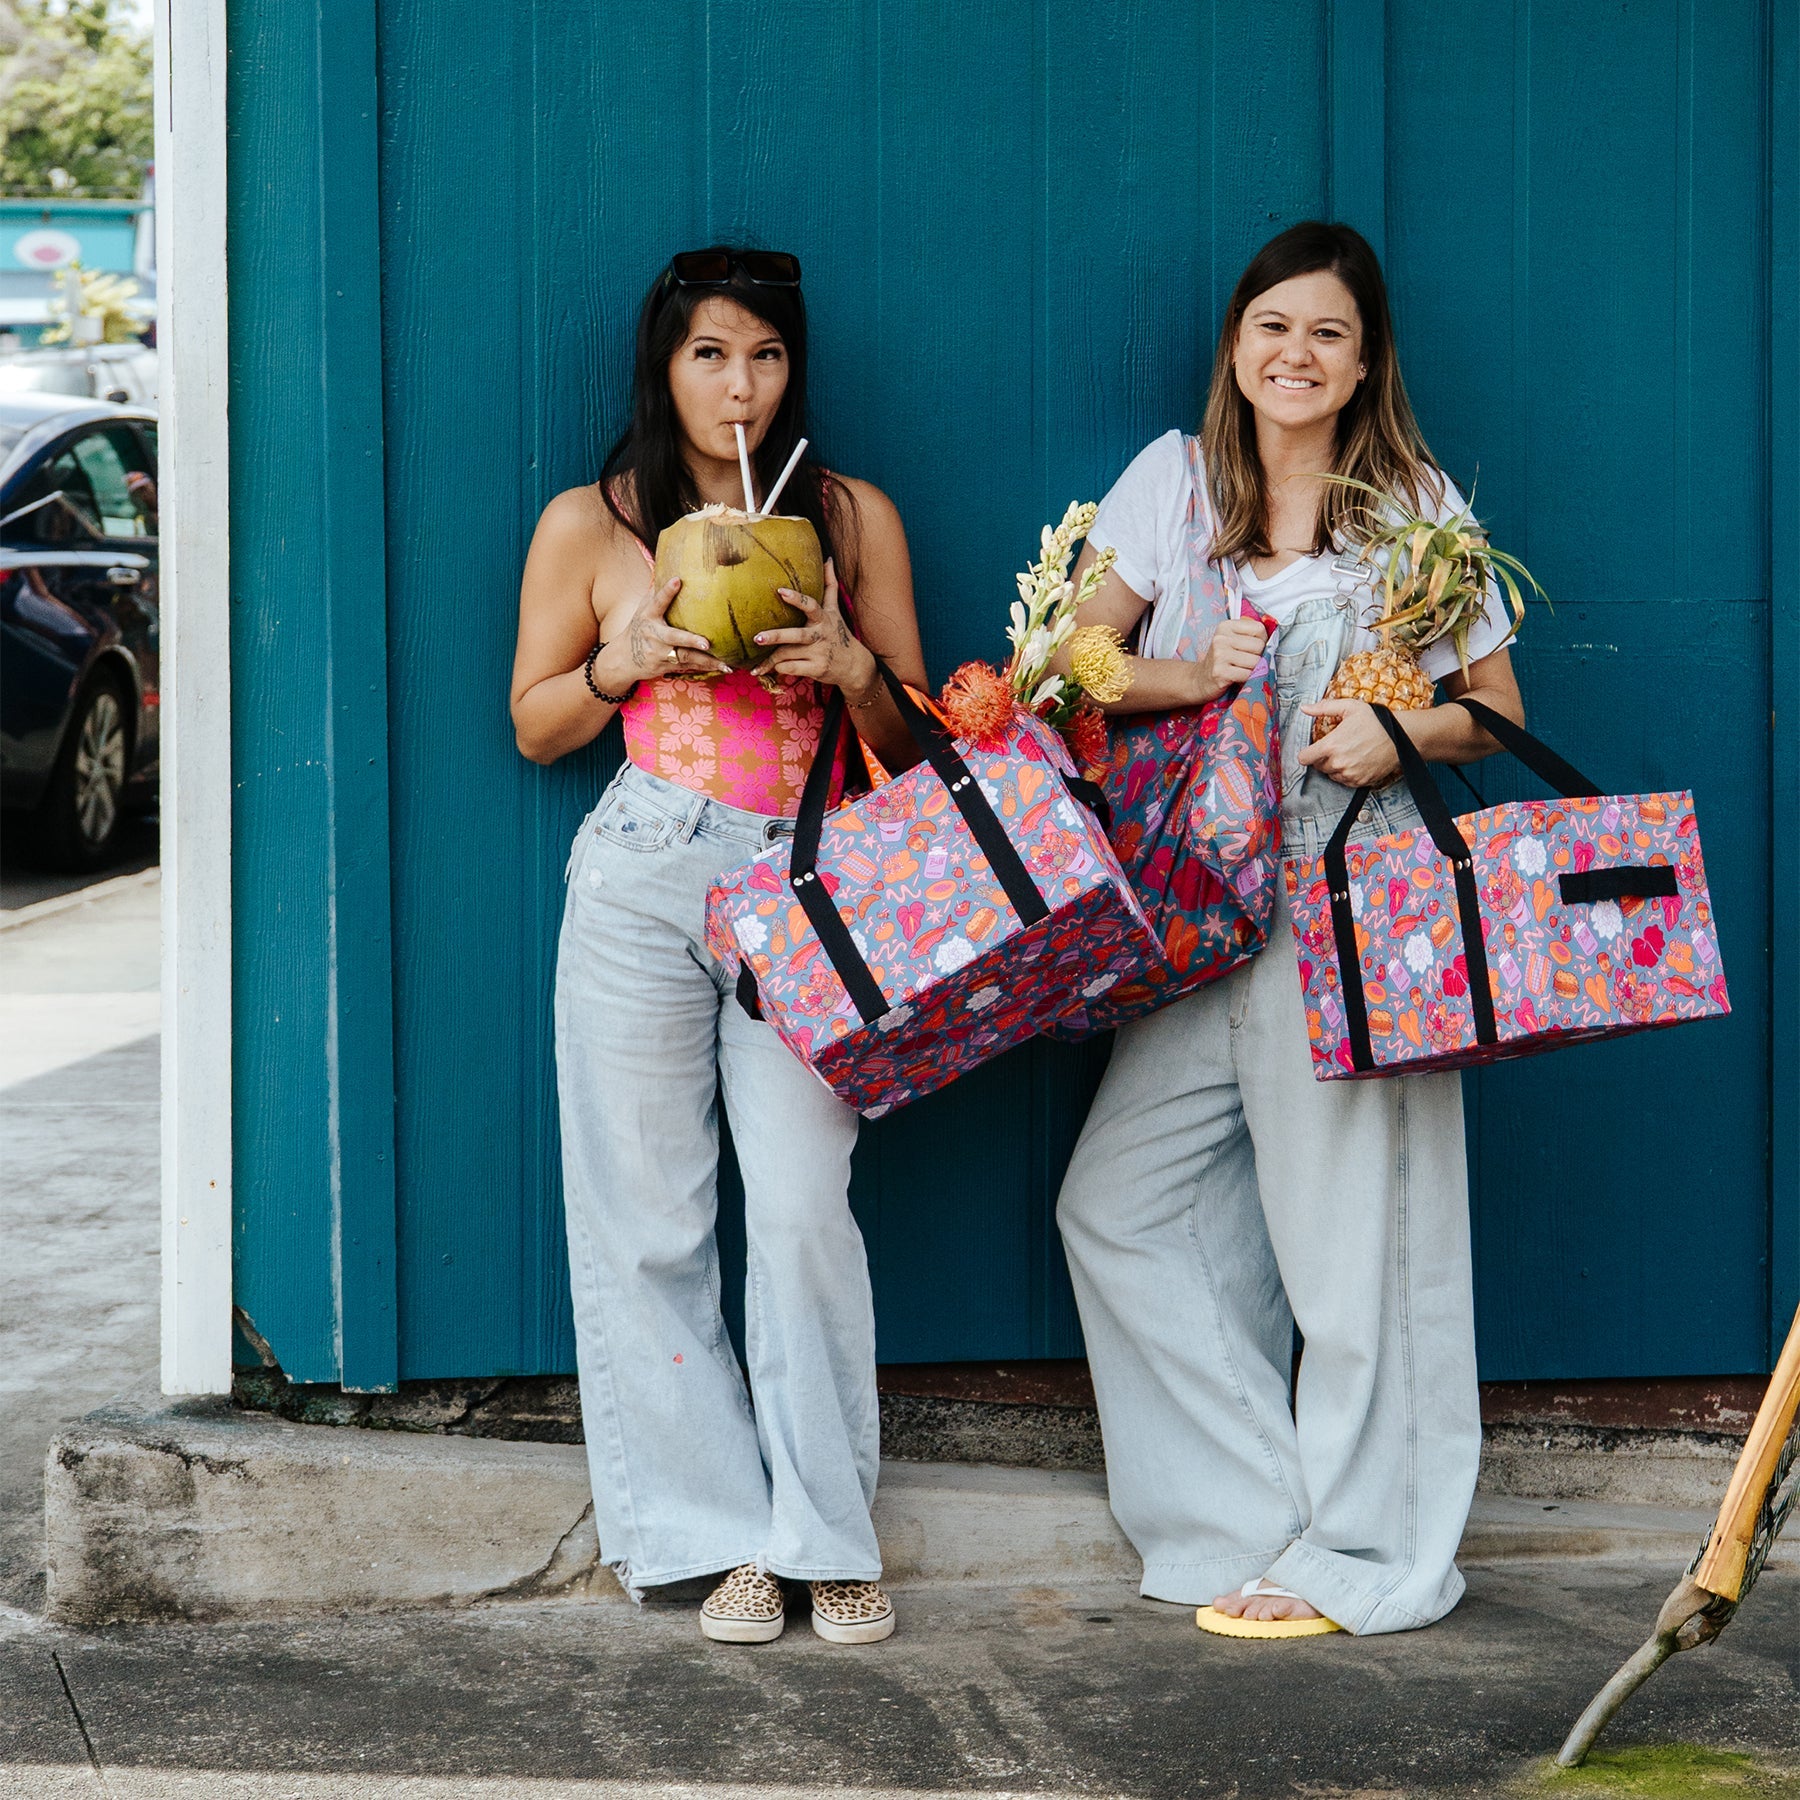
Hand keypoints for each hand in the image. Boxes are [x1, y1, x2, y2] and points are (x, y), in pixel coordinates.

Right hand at [595, 576, 730, 689]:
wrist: (624, 658)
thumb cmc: (639, 627)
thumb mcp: (642, 609)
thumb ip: (656, 593)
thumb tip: (668, 567)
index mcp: (648, 616)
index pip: (657, 601)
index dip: (666, 591)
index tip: (677, 580)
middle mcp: (654, 635)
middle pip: (674, 638)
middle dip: (690, 640)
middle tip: (706, 643)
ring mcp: (659, 653)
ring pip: (685, 657)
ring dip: (706, 660)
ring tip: (726, 663)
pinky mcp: (665, 666)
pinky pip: (688, 667)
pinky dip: (706, 668)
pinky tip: (724, 668)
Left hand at [749, 560, 878, 696]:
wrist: (854, 665)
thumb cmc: (837, 633)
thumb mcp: (835, 610)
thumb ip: (829, 585)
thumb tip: (828, 559)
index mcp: (823, 618)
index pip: (810, 606)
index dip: (796, 598)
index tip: (780, 591)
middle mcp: (821, 635)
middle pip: (796, 635)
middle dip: (776, 636)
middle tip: (757, 638)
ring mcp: (819, 654)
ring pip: (789, 655)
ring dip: (771, 659)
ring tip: (755, 664)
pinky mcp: (817, 670)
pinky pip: (791, 669)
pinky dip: (779, 669)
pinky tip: (769, 670)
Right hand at [1192, 617, 1269, 702]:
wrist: (1200, 680)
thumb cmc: (1222, 660)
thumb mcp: (1232, 641)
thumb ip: (1250, 636)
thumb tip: (1273, 641)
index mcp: (1226, 626)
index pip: (1259, 629)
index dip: (1263, 641)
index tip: (1253, 649)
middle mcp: (1221, 638)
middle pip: (1259, 646)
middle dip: (1258, 657)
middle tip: (1247, 662)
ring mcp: (1219, 655)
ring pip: (1255, 661)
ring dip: (1253, 670)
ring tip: (1242, 670)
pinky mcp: (1220, 672)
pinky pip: (1248, 675)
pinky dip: (1247, 679)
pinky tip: (1238, 679)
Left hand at [1298, 699, 1405, 786]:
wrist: (1401, 737)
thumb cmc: (1376, 721)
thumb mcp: (1350, 707)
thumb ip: (1324, 708)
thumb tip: (1304, 708)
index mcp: (1331, 745)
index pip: (1304, 758)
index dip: (1306, 753)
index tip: (1312, 749)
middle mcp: (1338, 763)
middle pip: (1318, 766)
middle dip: (1322, 758)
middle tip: (1335, 747)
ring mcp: (1349, 774)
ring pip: (1331, 774)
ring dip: (1334, 766)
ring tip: (1347, 753)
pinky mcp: (1360, 781)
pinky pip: (1344, 781)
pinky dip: (1346, 774)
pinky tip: (1354, 761)